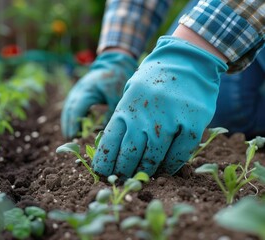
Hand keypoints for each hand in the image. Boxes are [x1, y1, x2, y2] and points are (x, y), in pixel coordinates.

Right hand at [61, 52, 136, 138]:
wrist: (113, 64)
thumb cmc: (116, 78)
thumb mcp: (117, 95)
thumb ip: (111, 112)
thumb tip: (105, 130)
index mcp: (86, 90)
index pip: (76, 110)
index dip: (73, 124)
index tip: (72, 137)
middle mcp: (78, 90)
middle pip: (69, 110)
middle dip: (68, 125)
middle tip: (69, 139)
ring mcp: (77, 90)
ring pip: (68, 108)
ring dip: (67, 121)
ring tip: (69, 136)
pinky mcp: (79, 92)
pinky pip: (71, 105)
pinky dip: (71, 116)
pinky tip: (75, 126)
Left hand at [92, 36, 227, 177]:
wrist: (187, 59)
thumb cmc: (154, 78)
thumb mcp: (130, 91)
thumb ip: (123, 116)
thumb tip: (113, 148)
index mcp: (125, 108)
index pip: (109, 143)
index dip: (105, 162)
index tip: (103, 172)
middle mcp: (144, 117)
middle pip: (129, 155)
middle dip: (123, 171)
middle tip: (122, 178)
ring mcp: (169, 121)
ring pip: (153, 158)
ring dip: (146, 171)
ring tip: (142, 176)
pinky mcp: (192, 124)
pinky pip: (180, 154)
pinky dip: (172, 165)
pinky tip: (166, 169)